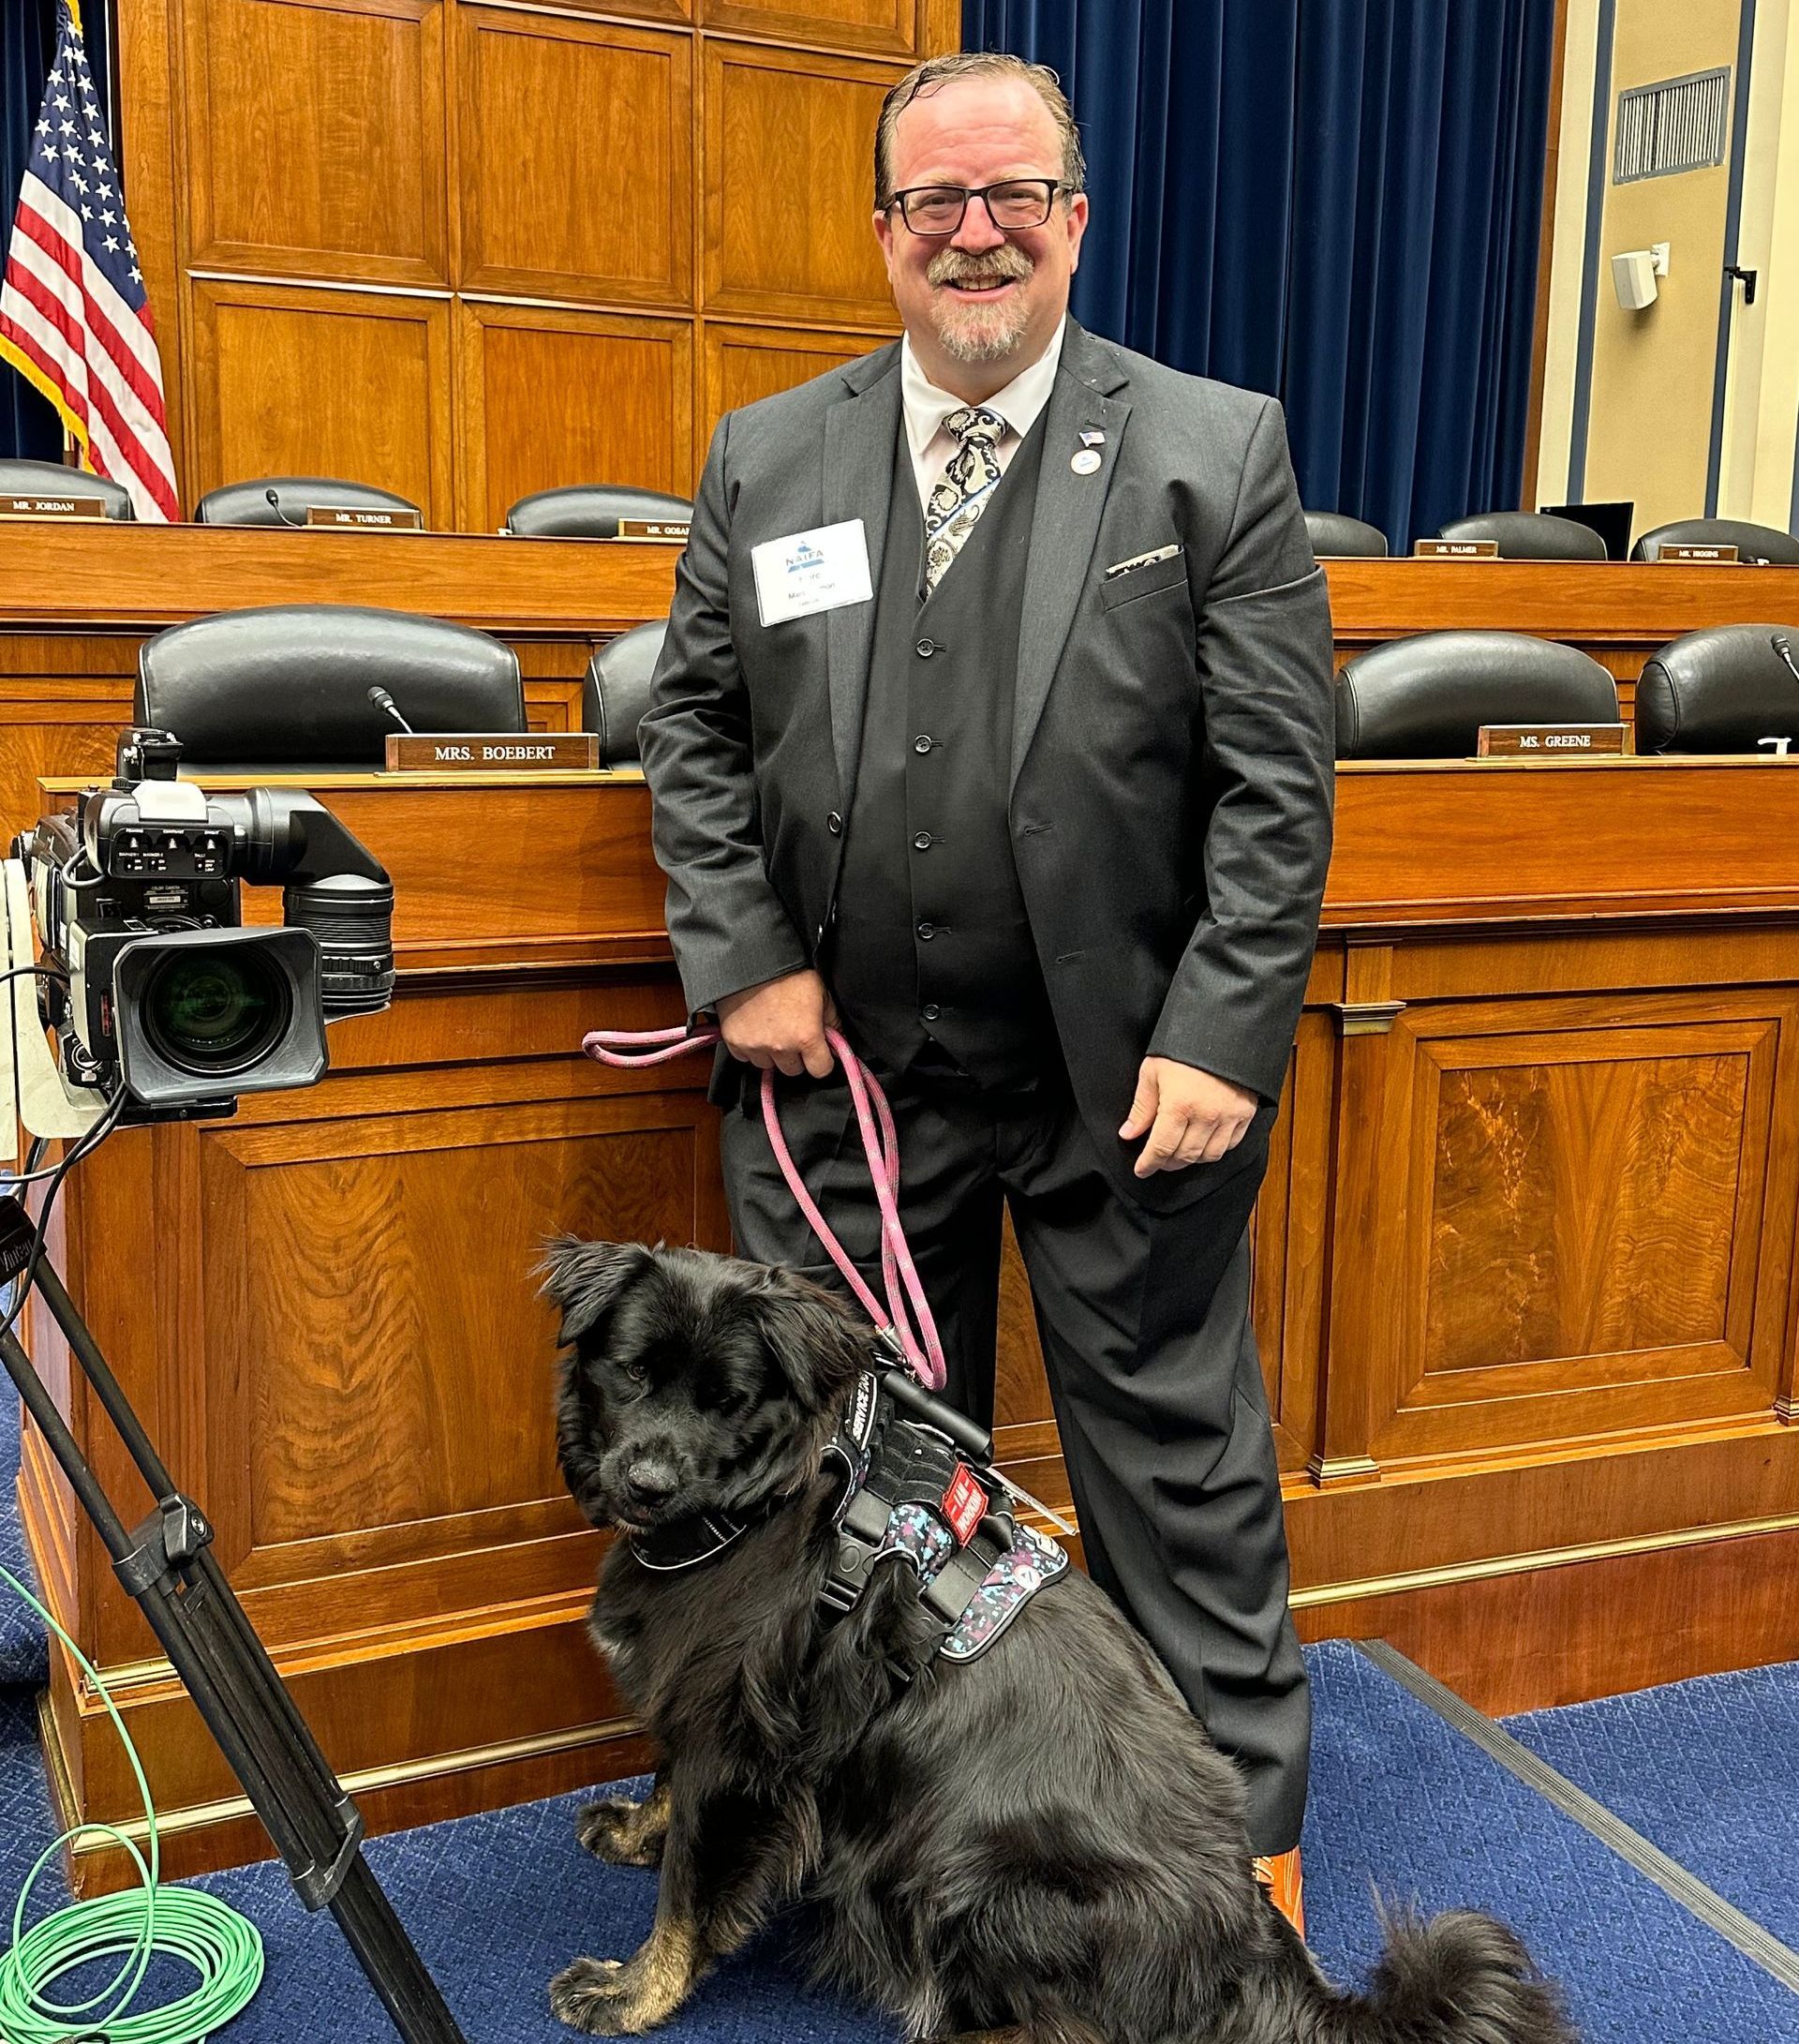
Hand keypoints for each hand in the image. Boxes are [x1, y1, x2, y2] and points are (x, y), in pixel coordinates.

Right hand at [715, 970, 837, 1078]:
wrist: (753, 958)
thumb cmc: (789, 972)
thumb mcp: (822, 993)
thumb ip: (832, 1021)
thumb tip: (839, 1041)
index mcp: (806, 1036)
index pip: (821, 1070)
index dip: (822, 1060)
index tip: (818, 1052)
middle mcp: (780, 1047)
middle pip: (793, 1070)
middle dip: (796, 1056)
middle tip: (792, 1034)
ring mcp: (755, 1046)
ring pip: (768, 1065)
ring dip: (771, 1053)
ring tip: (771, 1028)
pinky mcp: (734, 1041)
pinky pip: (745, 1057)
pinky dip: (750, 1047)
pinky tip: (755, 1028)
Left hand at [1119, 1058, 1256, 1177]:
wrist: (1223, 1029)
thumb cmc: (1184, 1047)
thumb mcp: (1153, 1071)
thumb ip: (1142, 1107)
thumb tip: (1129, 1133)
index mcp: (1179, 1106)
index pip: (1161, 1148)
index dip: (1149, 1164)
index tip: (1142, 1170)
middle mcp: (1206, 1116)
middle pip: (1185, 1156)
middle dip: (1168, 1163)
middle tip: (1158, 1161)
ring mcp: (1228, 1116)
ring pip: (1209, 1155)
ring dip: (1191, 1159)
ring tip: (1179, 1153)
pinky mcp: (1245, 1113)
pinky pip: (1230, 1144)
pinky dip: (1215, 1150)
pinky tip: (1203, 1144)